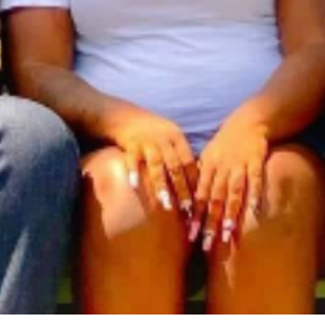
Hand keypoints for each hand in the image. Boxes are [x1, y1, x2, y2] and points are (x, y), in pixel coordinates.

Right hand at [101, 104, 197, 221]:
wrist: (127, 116)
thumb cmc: (152, 130)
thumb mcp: (170, 136)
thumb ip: (181, 155)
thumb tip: (195, 181)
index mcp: (177, 137)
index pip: (189, 161)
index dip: (193, 181)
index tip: (198, 200)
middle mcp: (164, 139)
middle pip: (175, 166)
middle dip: (181, 188)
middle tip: (186, 208)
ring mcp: (147, 141)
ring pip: (156, 165)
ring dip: (161, 185)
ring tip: (165, 204)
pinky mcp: (131, 143)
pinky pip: (133, 158)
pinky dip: (134, 171)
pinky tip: (134, 185)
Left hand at [192, 115, 268, 250]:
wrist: (249, 120)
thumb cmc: (226, 142)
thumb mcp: (209, 155)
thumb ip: (201, 177)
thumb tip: (188, 202)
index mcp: (208, 165)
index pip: (200, 194)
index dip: (195, 215)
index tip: (190, 236)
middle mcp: (222, 166)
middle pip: (215, 197)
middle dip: (210, 221)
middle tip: (207, 244)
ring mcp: (239, 163)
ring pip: (233, 190)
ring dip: (230, 212)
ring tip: (227, 233)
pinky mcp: (256, 160)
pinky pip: (256, 178)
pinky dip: (255, 193)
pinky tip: (255, 210)